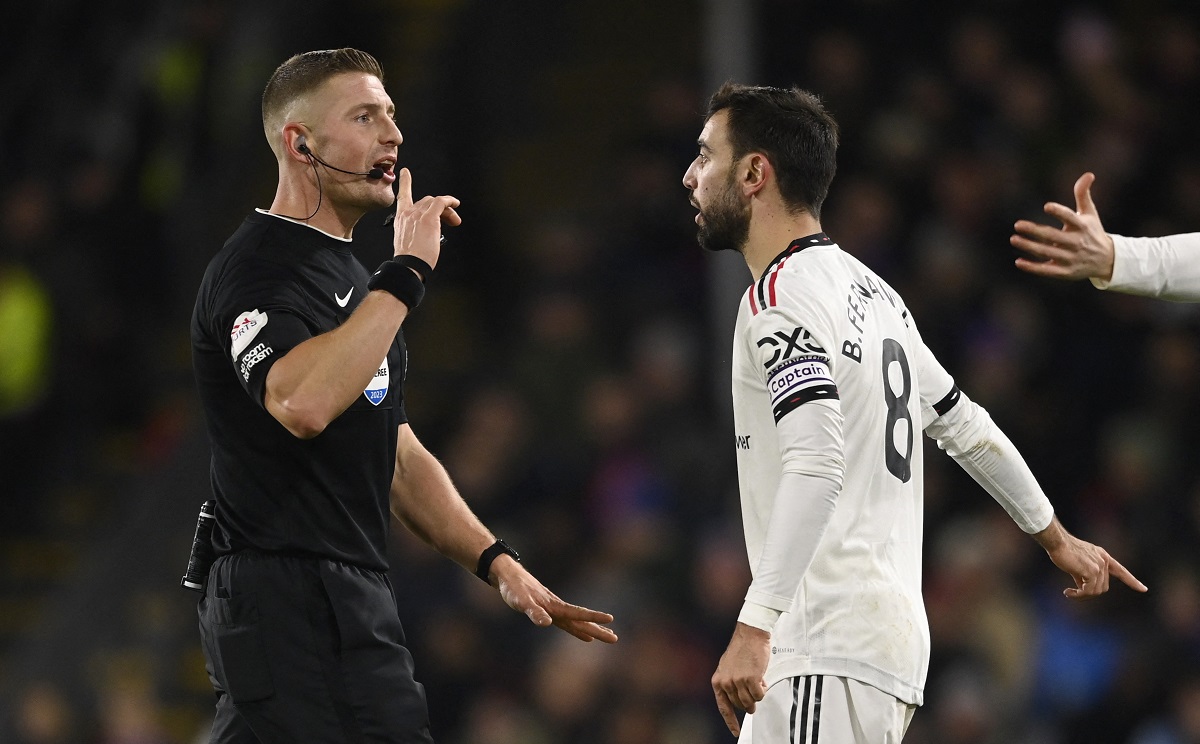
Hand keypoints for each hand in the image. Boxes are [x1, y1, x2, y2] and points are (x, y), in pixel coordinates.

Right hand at [392, 168, 460, 273]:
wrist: (409, 265)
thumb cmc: (410, 259)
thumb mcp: (408, 240)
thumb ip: (415, 230)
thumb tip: (427, 231)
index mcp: (400, 219)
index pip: (402, 196)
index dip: (405, 183)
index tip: (405, 173)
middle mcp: (408, 213)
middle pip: (425, 201)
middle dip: (438, 209)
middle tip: (449, 221)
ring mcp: (418, 214)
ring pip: (435, 202)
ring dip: (447, 210)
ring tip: (454, 220)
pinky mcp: (429, 218)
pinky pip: (441, 202)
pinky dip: (450, 201)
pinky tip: (455, 203)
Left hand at [492, 557, 617, 642]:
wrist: (508, 575)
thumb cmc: (514, 589)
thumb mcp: (521, 602)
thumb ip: (534, 612)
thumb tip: (547, 623)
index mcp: (554, 606)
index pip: (577, 614)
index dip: (592, 617)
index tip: (610, 619)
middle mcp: (557, 608)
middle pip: (581, 621)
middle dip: (598, 630)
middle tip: (615, 639)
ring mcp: (554, 609)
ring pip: (577, 621)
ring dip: (592, 628)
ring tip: (608, 635)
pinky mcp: (549, 610)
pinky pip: (568, 621)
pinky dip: (577, 627)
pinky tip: (584, 632)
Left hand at [712, 622, 770, 736]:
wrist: (750, 634)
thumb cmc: (742, 649)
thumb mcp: (728, 667)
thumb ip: (731, 683)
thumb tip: (740, 699)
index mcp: (718, 681)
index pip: (723, 707)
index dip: (730, 721)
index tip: (735, 732)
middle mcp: (726, 683)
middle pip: (740, 706)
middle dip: (749, 701)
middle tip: (754, 689)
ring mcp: (738, 681)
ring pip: (751, 702)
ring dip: (757, 695)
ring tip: (758, 682)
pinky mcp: (751, 679)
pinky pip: (760, 696)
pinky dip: (763, 691)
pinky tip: (762, 680)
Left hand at [1011, 172, 1115, 281]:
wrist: (1106, 260)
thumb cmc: (1093, 232)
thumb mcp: (1090, 213)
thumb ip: (1083, 194)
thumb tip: (1088, 174)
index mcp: (1083, 227)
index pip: (1070, 218)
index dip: (1059, 212)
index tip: (1046, 206)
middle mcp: (1077, 242)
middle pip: (1053, 236)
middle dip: (1034, 231)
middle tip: (1017, 224)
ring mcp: (1071, 258)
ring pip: (1047, 252)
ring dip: (1030, 246)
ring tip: (1014, 239)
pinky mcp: (1065, 272)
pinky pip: (1047, 270)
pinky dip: (1033, 267)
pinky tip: (1019, 262)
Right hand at [1034, 517, 1147, 598]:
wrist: (1057, 542)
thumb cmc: (1062, 550)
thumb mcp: (1077, 562)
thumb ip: (1084, 574)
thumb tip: (1082, 588)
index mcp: (1102, 556)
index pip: (1121, 571)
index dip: (1132, 581)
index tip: (1144, 589)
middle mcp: (1104, 561)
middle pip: (1103, 587)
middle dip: (1088, 593)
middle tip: (1073, 593)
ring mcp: (1099, 566)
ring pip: (1095, 591)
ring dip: (1082, 595)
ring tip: (1069, 592)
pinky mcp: (1092, 571)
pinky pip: (1088, 591)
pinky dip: (1078, 595)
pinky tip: (1068, 592)